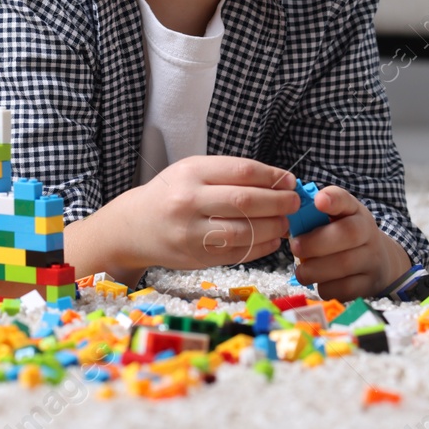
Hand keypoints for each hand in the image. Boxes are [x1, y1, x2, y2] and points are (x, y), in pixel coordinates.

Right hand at [112, 156, 297, 278]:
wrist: (134, 227)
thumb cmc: (170, 195)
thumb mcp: (192, 172)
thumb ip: (229, 174)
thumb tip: (279, 182)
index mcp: (190, 173)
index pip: (242, 171)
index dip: (272, 176)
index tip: (289, 180)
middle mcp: (188, 201)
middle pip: (246, 201)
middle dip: (279, 202)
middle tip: (294, 202)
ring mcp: (191, 232)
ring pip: (245, 230)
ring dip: (274, 227)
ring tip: (284, 223)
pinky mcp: (196, 257)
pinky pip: (238, 253)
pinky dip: (262, 247)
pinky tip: (271, 240)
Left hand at [288, 184, 412, 300]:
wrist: (378, 262)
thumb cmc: (344, 236)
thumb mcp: (335, 220)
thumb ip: (312, 215)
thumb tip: (282, 215)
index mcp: (355, 212)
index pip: (346, 199)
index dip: (333, 199)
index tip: (318, 201)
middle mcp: (368, 233)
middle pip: (348, 234)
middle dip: (316, 242)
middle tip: (295, 247)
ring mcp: (372, 259)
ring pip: (345, 264)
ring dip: (315, 269)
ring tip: (302, 271)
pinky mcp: (369, 284)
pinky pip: (345, 289)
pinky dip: (326, 288)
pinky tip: (319, 282)